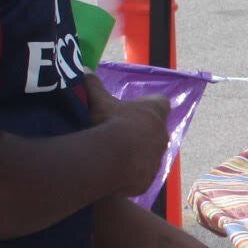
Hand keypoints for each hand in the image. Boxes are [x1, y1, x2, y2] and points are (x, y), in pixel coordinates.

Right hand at [85, 78, 169, 198]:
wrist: (113, 159)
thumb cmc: (109, 123)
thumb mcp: (99, 101)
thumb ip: (93, 85)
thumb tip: (84, 70)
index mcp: (155, 112)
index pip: (161, 103)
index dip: (149, 104)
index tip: (136, 107)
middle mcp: (162, 134)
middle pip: (156, 130)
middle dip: (141, 131)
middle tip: (121, 132)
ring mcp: (158, 158)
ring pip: (151, 153)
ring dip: (137, 153)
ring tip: (115, 155)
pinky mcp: (150, 178)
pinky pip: (142, 174)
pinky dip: (132, 173)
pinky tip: (115, 173)